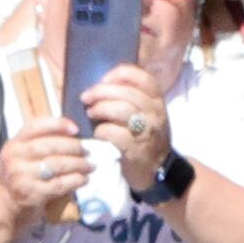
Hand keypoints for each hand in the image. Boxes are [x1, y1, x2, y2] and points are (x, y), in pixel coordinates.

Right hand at [0, 117, 90, 229]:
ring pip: (57, 165)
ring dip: (79, 164)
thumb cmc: (17, 176)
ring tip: (90, 166)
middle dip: (74, 147)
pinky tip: (84, 179)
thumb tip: (72, 133)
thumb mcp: (19, 155)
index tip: (76, 129)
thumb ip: (38, 142)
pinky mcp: (31, 194)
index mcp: (13, 144)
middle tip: (87, 151)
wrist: (1, 206)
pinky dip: (76, 180)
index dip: (58, 124)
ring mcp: (22, 176)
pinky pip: (60, 184)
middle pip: (50, 145)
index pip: (36, 126)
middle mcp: (14, 158)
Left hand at [84, 57, 170, 192]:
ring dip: (100, 109)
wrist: (157, 168)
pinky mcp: (136, 149)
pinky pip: (114, 133)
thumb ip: (130, 97)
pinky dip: (101, 131)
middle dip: (101, 92)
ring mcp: (147, 131)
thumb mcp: (145, 113)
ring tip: (90, 113)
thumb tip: (101, 84)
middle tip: (86, 98)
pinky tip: (98, 133)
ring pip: (122, 110)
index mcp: (156, 100)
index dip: (119, 74)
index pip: (142, 77)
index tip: (103, 80)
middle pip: (127, 92)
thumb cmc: (144, 136)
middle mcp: (155, 112)